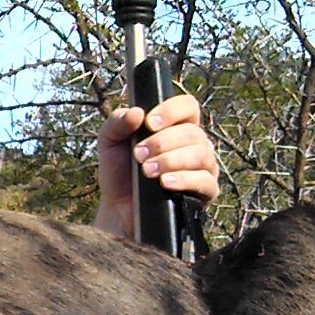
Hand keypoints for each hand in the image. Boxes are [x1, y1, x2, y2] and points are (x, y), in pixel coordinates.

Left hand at [94, 92, 218, 240]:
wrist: (118, 208)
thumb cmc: (119, 172)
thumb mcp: (109, 142)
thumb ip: (117, 122)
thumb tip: (137, 112)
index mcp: (176, 126)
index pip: (188, 106)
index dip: (171, 111)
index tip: (149, 123)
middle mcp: (194, 144)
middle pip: (192, 132)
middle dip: (163, 142)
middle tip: (139, 155)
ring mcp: (203, 168)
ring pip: (201, 154)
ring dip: (171, 160)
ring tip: (148, 171)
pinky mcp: (205, 192)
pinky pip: (205, 181)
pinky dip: (184, 179)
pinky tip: (165, 182)